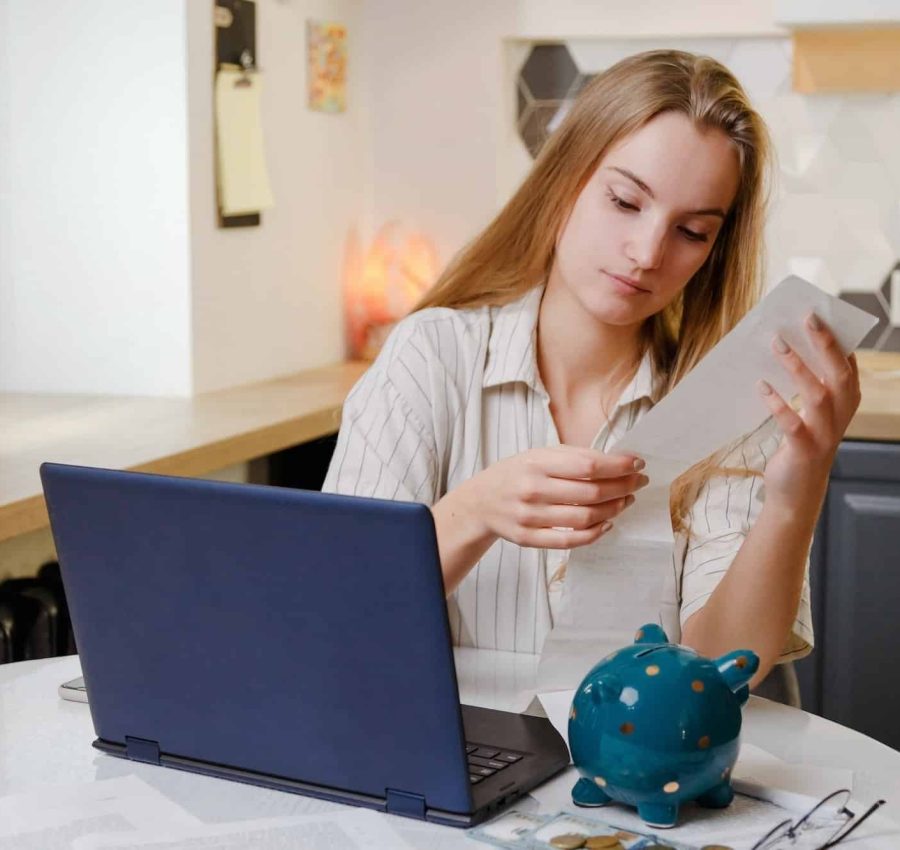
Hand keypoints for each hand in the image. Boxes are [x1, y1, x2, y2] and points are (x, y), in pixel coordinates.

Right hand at [459, 445, 648, 548]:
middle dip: (623, 487)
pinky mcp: (528, 539)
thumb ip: (574, 458)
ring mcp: (530, 517)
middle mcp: (532, 489)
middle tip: (638, 483)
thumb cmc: (516, 474)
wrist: (480, 502)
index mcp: (536, 463)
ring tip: (626, 501)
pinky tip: (607, 523)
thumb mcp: (539, 455)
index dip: (618, 466)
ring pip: (585, 518)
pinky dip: (594, 534)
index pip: (588, 465)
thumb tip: (619, 462)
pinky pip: (570, 541)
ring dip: (613, 510)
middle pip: (591, 493)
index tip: (638, 464)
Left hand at [756, 311, 860, 515]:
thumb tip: (785, 348)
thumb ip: (808, 388)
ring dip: (797, 366)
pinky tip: (761, 386)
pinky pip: (792, 423)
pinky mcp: (804, 451)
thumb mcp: (811, 416)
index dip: (840, 340)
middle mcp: (841, 417)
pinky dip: (777, 403)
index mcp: (845, 405)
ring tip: (777, 343)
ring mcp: (824, 435)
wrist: (795, 495)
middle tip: (807, 318)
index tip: (824, 314)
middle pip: (838, 374)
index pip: (849, 366)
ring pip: (817, 394)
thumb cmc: (801, 447)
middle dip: (825, 344)